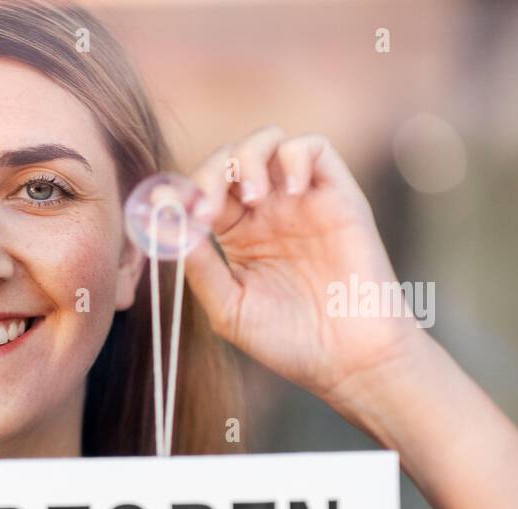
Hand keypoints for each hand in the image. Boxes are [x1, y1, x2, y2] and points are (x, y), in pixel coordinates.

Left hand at [182, 125, 425, 425]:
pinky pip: (314, 147)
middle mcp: (267, 212)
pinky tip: (290, 192)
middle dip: (210, 174)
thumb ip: (199, 267)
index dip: (184, 194)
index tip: (174, 211)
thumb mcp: (229, 308)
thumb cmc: (289, 341)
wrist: (348, 358)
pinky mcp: (337, 195)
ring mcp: (301, 200)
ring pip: (267, 141)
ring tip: (254, 198)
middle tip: (209, 209)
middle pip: (228, 160)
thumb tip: (169, 224)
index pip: (202, 193)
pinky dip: (294, 156)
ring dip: (249, 158)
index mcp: (236, 236)